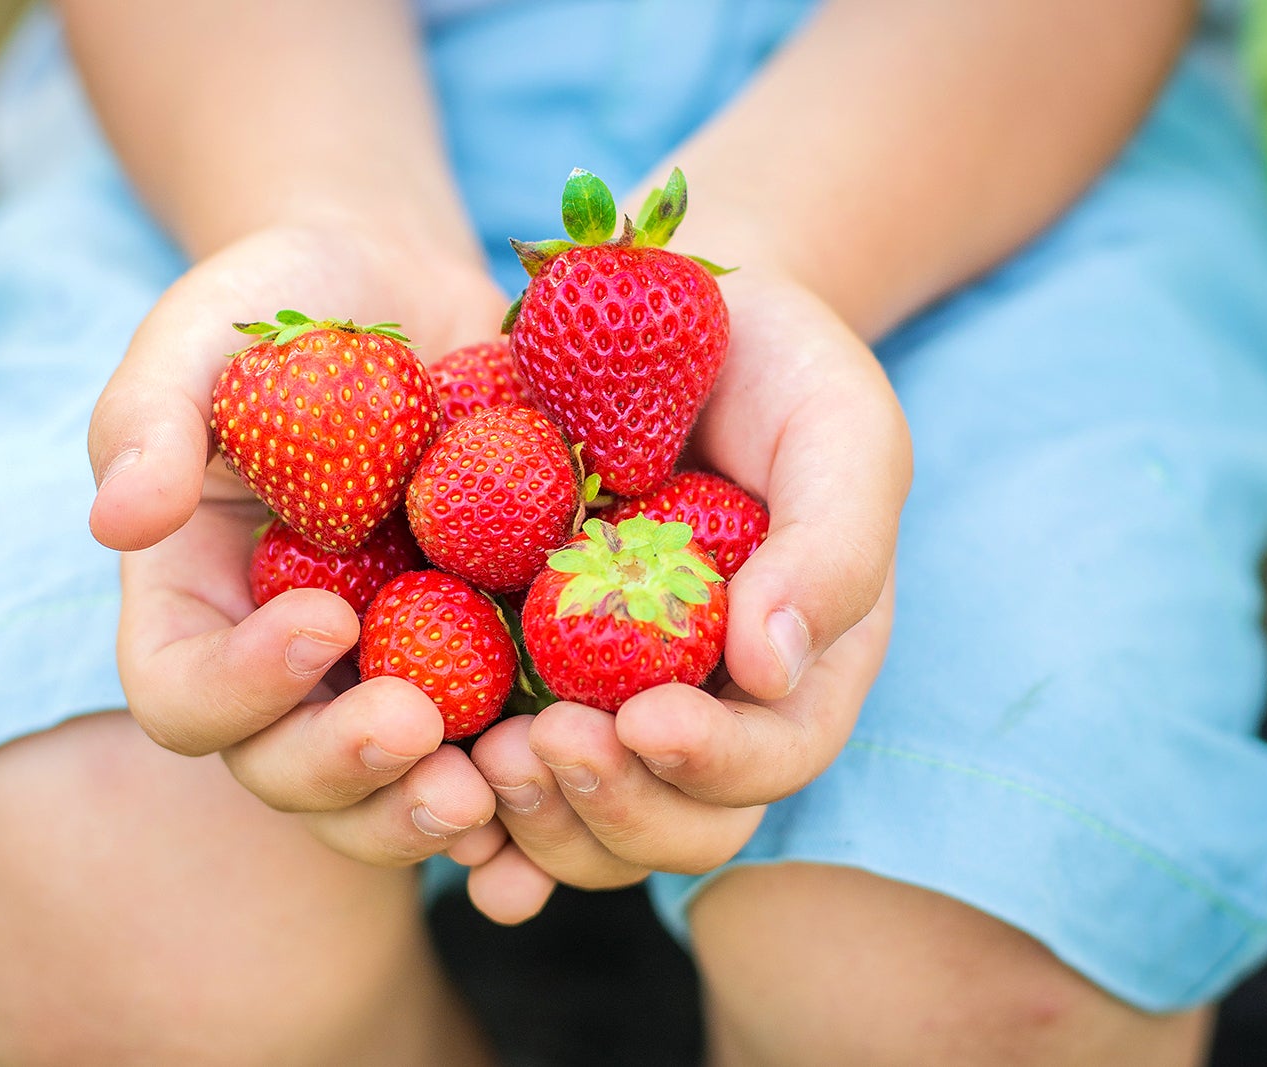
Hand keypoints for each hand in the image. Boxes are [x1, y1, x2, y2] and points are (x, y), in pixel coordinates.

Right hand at [88, 220, 516, 867]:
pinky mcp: (485, 667)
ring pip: (392, 793)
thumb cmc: (292, 310)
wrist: (417, 303)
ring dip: (435, 808)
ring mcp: (391, 677)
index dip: (240, 687)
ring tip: (498, 785)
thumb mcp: (209, 334)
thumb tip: (119, 520)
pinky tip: (579, 766)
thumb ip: (153, 416)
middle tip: (417, 732)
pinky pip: (497, 748)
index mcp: (202, 609)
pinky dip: (529, 782)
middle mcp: (290, 673)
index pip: (185, 693)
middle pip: (289, 772)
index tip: (323, 618)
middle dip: (347, 770)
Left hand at [466, 269, 909, 920]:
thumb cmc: (772, 363)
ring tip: (479, 756)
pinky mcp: (517, 668)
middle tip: (535, 747)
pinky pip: (493, 767)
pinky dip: (466, 806)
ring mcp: (607, 697)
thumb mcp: (836, 426)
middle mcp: (704, 702)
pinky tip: (431, 781)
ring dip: (533, 818)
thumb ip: (831, 544)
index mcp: (796, 664)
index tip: (645, 719)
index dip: (715, 762)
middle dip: (611, 807)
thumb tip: (769, 670)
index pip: (775, 756)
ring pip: (584, 822)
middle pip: (678, 822)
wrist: (660, 314)